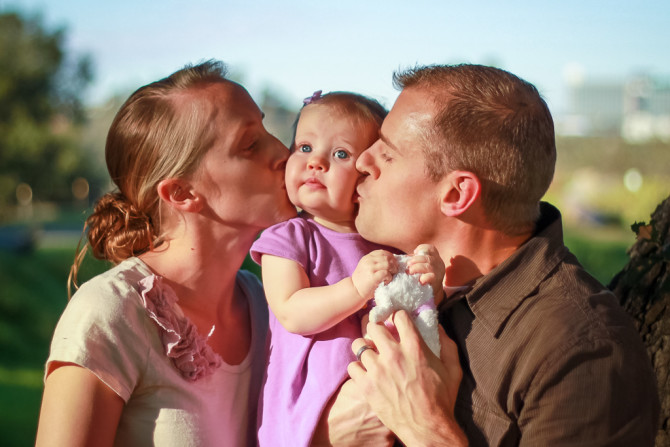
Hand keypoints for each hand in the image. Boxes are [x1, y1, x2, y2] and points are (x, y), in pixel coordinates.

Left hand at [347, 310, 466, 446]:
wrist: (428, 428)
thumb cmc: (442, 399)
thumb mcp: (453, 369)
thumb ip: (447, 344)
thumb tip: (438, 327)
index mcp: (414, 347)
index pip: (398, 316)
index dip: (397, 316)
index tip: (397, 320)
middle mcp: (393, 354)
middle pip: (373, 325)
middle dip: (377, 327)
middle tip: (380, 334)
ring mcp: (377, 370)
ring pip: (359, 344)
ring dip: (365, 347)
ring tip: (371, 353)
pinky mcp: (366, 386)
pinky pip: (352, 366)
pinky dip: (358, 368)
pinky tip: (367, 372)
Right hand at [351, 250, 397, 301]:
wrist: (355, 290)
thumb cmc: (363, 280)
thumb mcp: (367, 266)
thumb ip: (376, 262)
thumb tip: (392, 260)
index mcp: (367, 257)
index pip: (383, 252)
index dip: (391, 257)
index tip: (393, 263)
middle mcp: (368, 261)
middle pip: (387, 257)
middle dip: (394, 264)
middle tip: (394, 271)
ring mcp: (370, 268)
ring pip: (388, 264)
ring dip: (393, 270)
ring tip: (391, 276)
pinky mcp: (373, 277)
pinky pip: (386, 273)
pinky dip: (389, 277)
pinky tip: (386, 281)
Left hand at [407, 244, 445, 304]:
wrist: (432, 291)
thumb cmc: (424, 276)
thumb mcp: (422, 266)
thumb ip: (415, 261)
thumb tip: (403, 258)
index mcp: (435, 257)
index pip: (431, 249)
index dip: (422, 248)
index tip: (414, 252)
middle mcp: (439, 263)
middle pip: (428, 257)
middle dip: (415, 260)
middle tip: (408, 265)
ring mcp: (439, 272)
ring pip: (428, 266)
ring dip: (416, 267)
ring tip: (410, 271)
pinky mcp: (437, 280)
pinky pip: (430, 276)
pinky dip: (423, 277)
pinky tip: (419, 280)